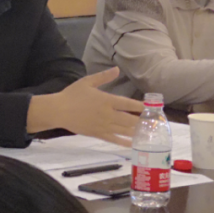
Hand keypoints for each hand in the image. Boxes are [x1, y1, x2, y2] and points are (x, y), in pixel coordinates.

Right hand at [27, 68, 144, 145]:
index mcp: (106, 100)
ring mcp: (103, 126)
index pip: (128, 104)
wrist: (58, 111)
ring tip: (149, 134)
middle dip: (143, 122)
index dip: (141, 106)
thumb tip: (117, 69)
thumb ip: (104, 77)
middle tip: (155, 124)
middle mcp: (107, 114)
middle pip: (129, 119)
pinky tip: (133, 144)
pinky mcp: (97, 134)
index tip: (152, 108)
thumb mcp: (87, 81)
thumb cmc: (72, 94)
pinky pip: (113, 139)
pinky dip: (124, 142)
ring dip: (137, 132)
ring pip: (123, 131)